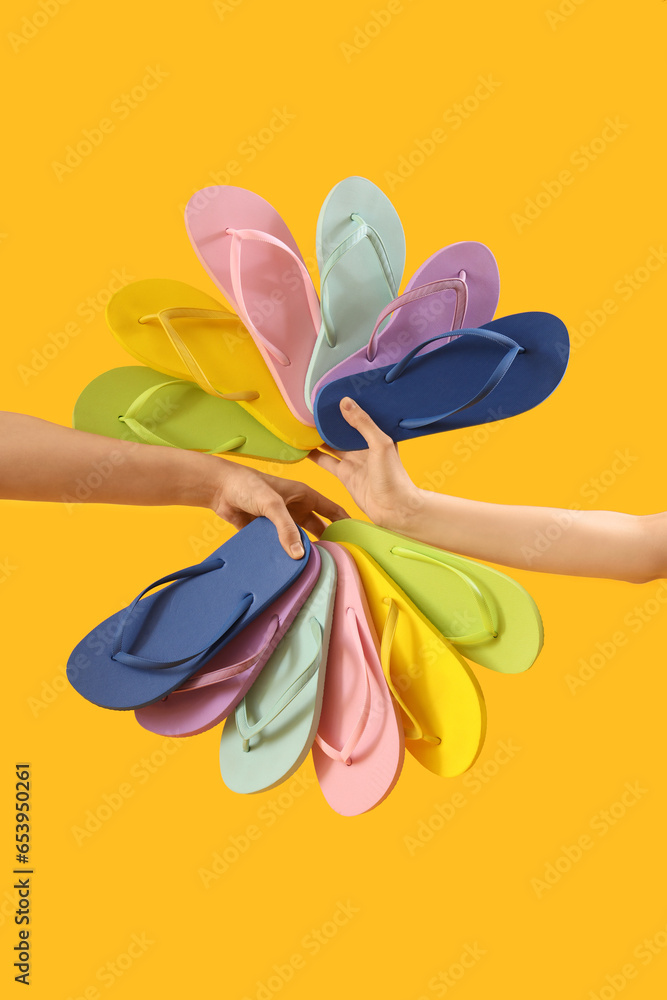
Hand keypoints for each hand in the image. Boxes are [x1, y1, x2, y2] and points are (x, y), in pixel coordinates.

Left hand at [207, 461, 348, 557]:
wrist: (219, 488)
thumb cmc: (247, 485)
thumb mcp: (272, 505)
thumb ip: (286, 529)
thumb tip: (299, 555)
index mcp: (305, 496)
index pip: (333, 511)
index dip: (345, 522)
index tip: (356, 539)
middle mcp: (296, 509)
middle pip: (319, 528)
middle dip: (327, 541)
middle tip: (336, 560)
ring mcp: (281, 522)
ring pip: (299, 540)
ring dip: (304, 550)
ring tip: (314, 568)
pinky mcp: (266, 532)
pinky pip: (280, 546)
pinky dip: (284, 555)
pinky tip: (288, 569)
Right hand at [308, 398, 422, 530]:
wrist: (393, 508)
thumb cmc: (393, 476)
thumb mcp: (380, 444)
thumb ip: (363, 424)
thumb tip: (345, 402)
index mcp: (376, 435)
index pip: (358, 416)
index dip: (345, 407)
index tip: (330, 396)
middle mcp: (364, 446)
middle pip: (342, 430)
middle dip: (328, 421)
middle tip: (310, 408)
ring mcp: (353, 461)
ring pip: (331, 444)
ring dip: (318, 436)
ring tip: (302, 424)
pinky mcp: (344, 475)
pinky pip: (326, 462)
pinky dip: (314, 455)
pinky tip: (303, 447)